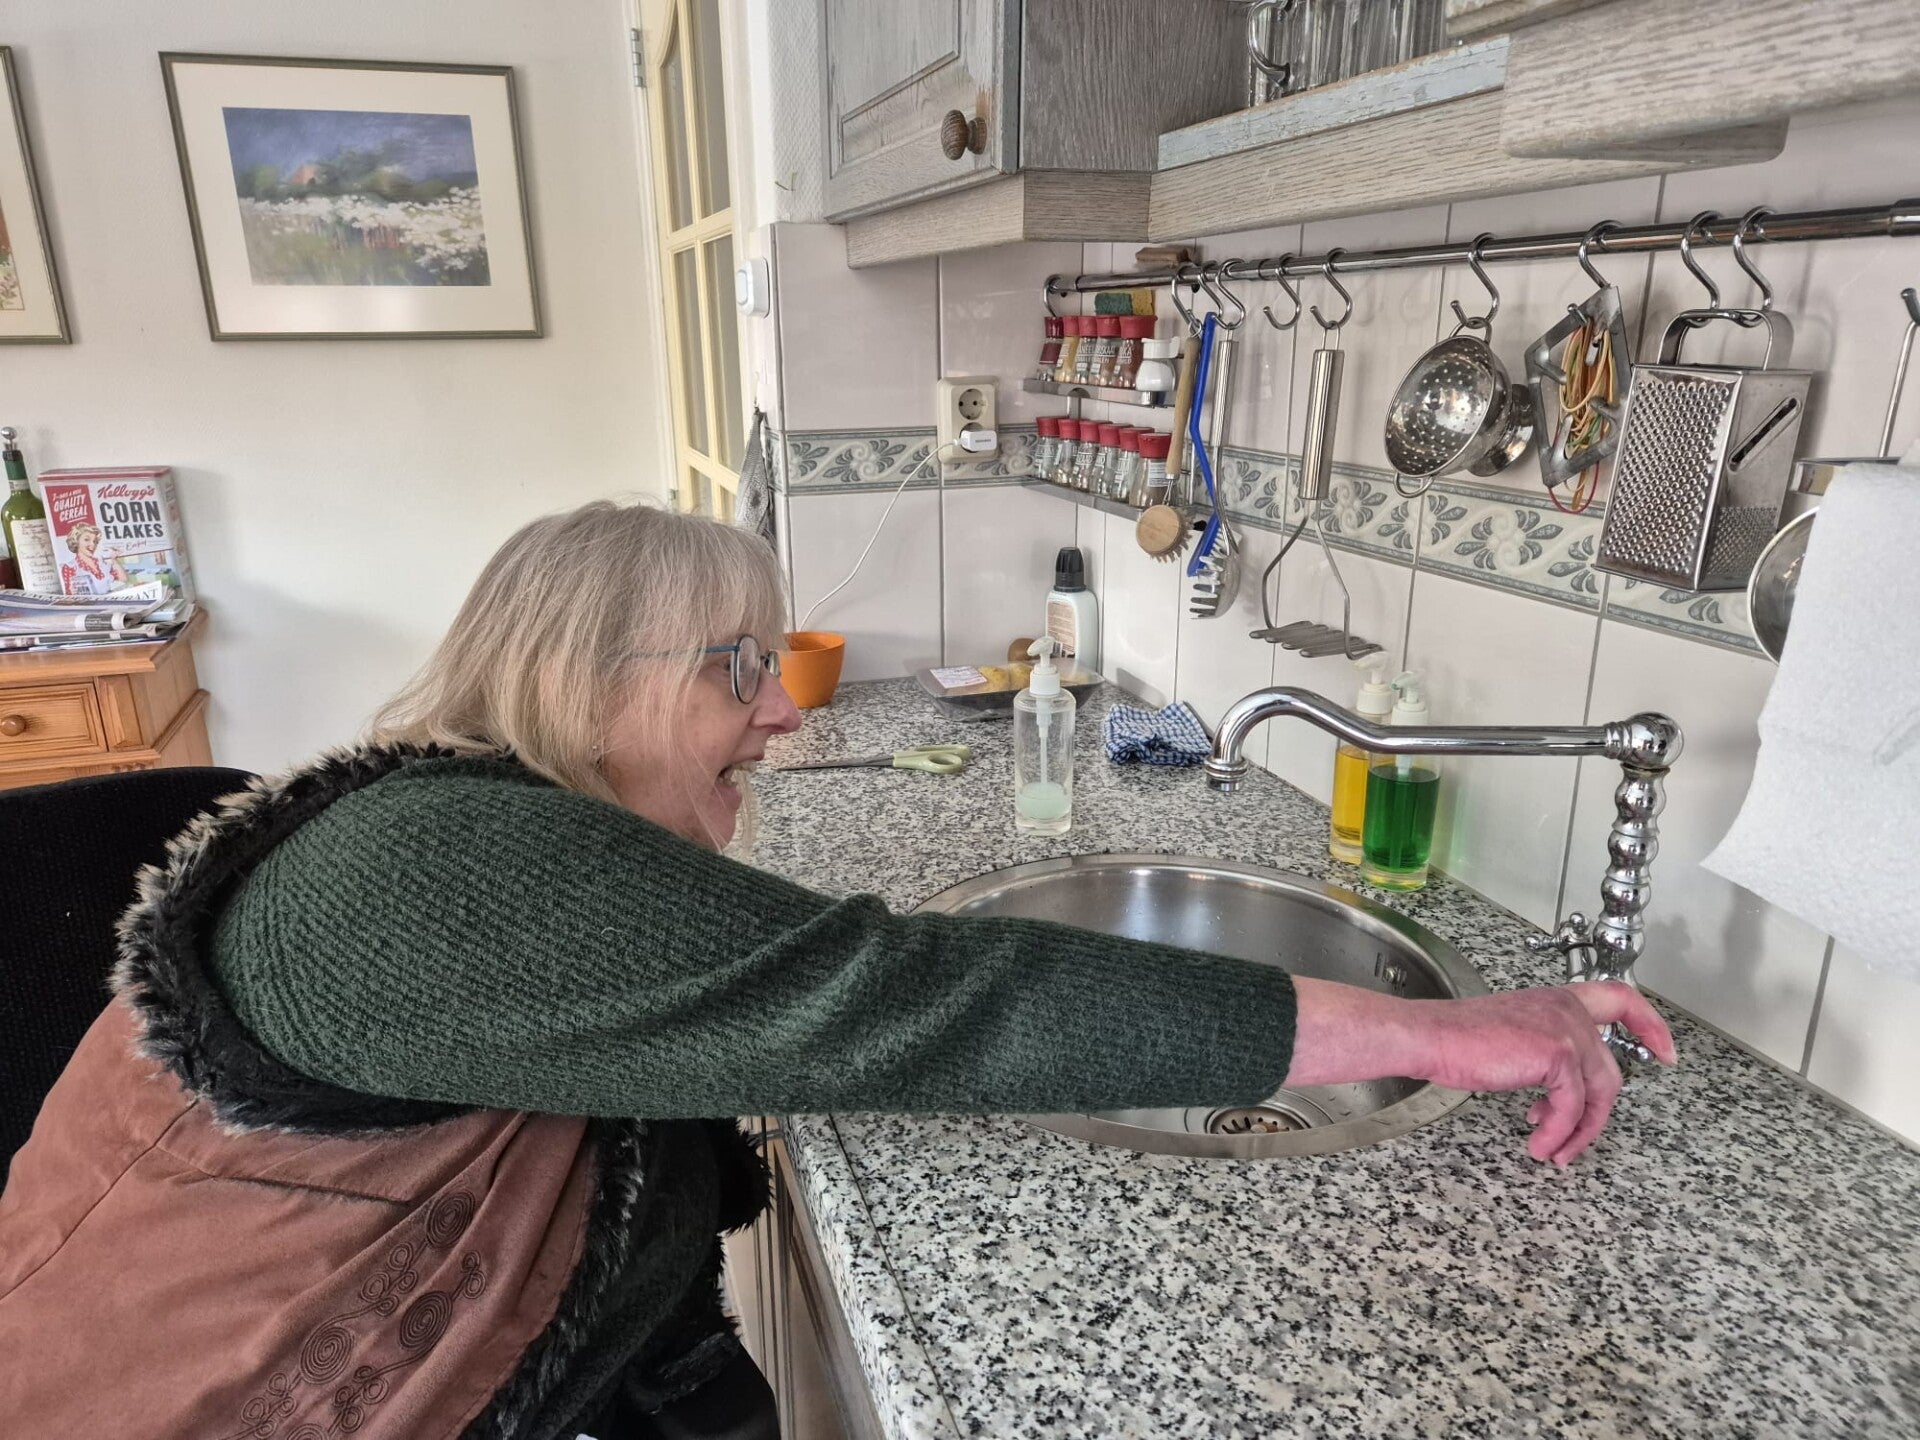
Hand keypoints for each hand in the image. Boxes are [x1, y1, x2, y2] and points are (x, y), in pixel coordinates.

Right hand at [1286, 978, 1676, 1167]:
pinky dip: (1558, 1133)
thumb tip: (1556, 1102)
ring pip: (1598, 1093)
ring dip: (1578, 1131)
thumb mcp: (1512, 1039)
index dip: (1650, 1024)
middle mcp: (1566, 1009)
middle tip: (1577, 1143)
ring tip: (1555, 1152)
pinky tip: (1538, 1143)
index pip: (1621, 999)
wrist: (1429, 1037)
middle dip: (1596, 1116)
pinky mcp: (1557, 1053)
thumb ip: (1543, 1057)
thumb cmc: (1456, 1040)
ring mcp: (1565, 1029)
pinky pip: (1572, 1106)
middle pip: (1609, 1070)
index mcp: (1556, 1001)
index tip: (1665, 1051)